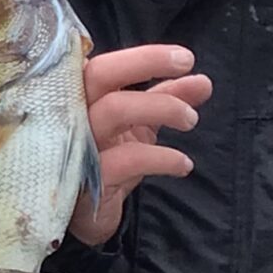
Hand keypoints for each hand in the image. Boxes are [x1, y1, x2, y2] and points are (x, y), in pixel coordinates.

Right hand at [71, 45, 212, 245]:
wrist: (88, 216)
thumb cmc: (108, 159)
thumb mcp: (140, 126)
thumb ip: (167, 100)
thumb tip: (202, 81)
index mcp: (82, 96)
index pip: (104, 63)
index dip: (143, 56)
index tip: (184, 58)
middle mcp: (70, 114)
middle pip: (99, 74)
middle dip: (146, 64)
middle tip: (187, 68)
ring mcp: (74, 145)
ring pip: (113, 109)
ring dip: (161, 107)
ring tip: (191, 120)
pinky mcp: (85, 180)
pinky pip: (126, 159)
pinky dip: (162, 157)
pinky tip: (183, 164)